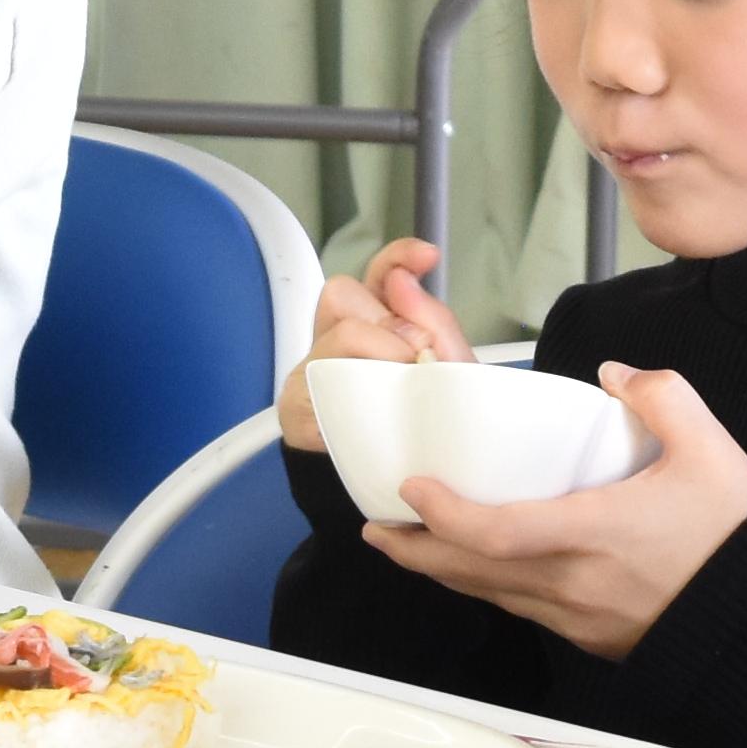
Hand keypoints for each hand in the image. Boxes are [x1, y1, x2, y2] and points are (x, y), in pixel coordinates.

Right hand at [275, 241, 475, 452]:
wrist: (400, 491)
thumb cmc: (425, 427)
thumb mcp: (449, 377)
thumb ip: (435, 325)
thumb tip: (403, 280)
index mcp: (377, 325)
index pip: (378, 274)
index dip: (397, 257)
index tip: (428, 257)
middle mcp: (337, 338)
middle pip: (343, 294)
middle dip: (386, 320)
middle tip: (415, 357)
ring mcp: (313, 370)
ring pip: (335, 333)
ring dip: (377, 351)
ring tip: (401, 385)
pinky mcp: (297, 406)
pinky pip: (317, 381)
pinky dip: (351, 388)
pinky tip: (371, 407)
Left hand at [364, 364, 746, 662]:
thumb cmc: (736, 541)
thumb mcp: (709, 450)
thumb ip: (660, 397)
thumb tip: (613, 376)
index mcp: (595, 533)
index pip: (498, 532)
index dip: (446, 513)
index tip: (412, 487)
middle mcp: (573, 582)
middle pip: (472, 573)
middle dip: (416, 549)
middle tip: (376, 526)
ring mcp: (575, 615)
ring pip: (489, 595)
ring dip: (441, 570)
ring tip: (406, 544)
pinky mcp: (585, 633)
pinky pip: (517, 607)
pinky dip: (482, 586)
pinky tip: (473, 568)